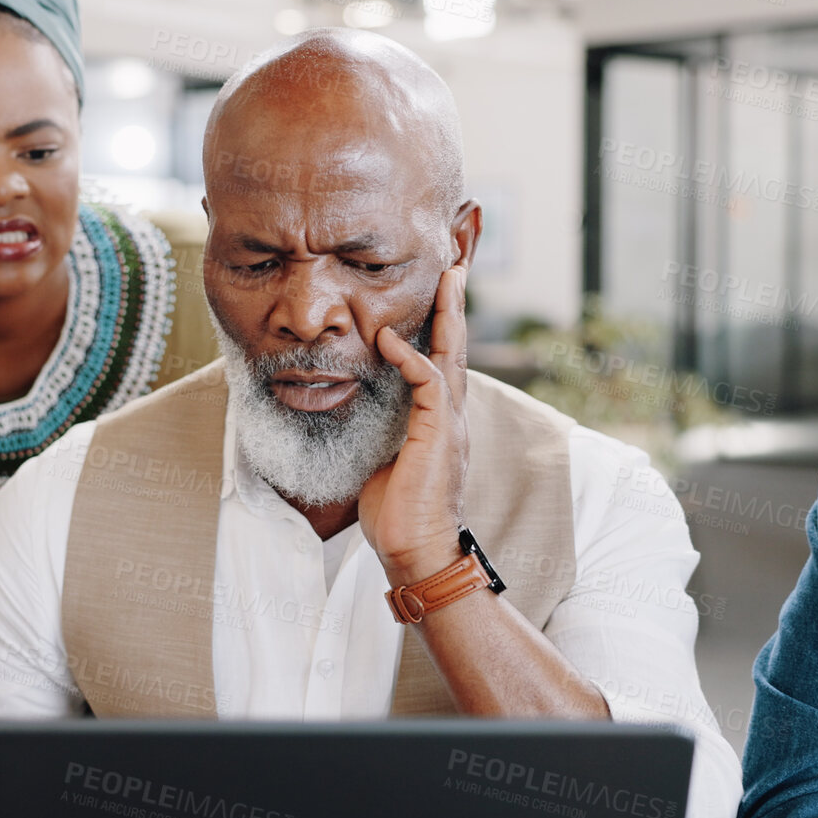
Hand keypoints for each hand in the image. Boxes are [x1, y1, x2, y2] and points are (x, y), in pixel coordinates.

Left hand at [358, 266, 469, 586]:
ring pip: (453, 356)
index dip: (441, 327)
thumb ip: (381, 432)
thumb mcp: (382, 461)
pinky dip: (410, 358)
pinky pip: (429, 383)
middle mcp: (452, 417)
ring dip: (450, 314)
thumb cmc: (396, 516)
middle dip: (456, 305)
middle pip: (458, 348)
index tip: (437, 294)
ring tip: (447, 277)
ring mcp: (450, 425)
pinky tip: (390, 339)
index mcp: (439, 423)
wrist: (415, 552)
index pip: (442, 362)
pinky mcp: (440, 434)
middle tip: (457, 265)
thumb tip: (360, 415)